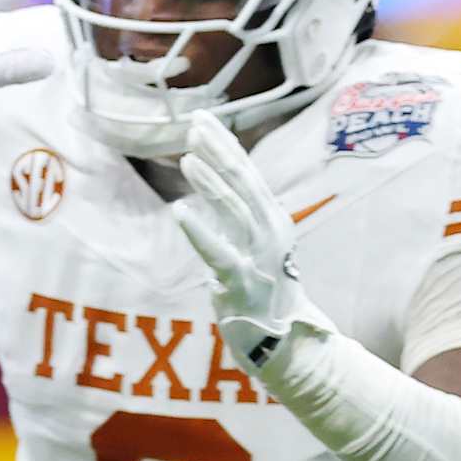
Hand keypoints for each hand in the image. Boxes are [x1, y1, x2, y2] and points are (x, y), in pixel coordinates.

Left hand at [172, 113, 333, 372]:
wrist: (282, 341)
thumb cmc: (261, 289)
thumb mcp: (252, 243)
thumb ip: (235, 213)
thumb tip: (211, 178)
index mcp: (273, 219)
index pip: (248, 173)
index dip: (225, 144)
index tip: (203, 119)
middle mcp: (271, 232)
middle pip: (244, 182)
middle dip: (219, 150)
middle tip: (194, 124)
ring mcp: (260, 257)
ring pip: (234, 210)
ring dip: (210, 182)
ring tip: (187, 158)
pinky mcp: (243, 283)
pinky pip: (218, 252)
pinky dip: (199, 230)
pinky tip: (179, 210)